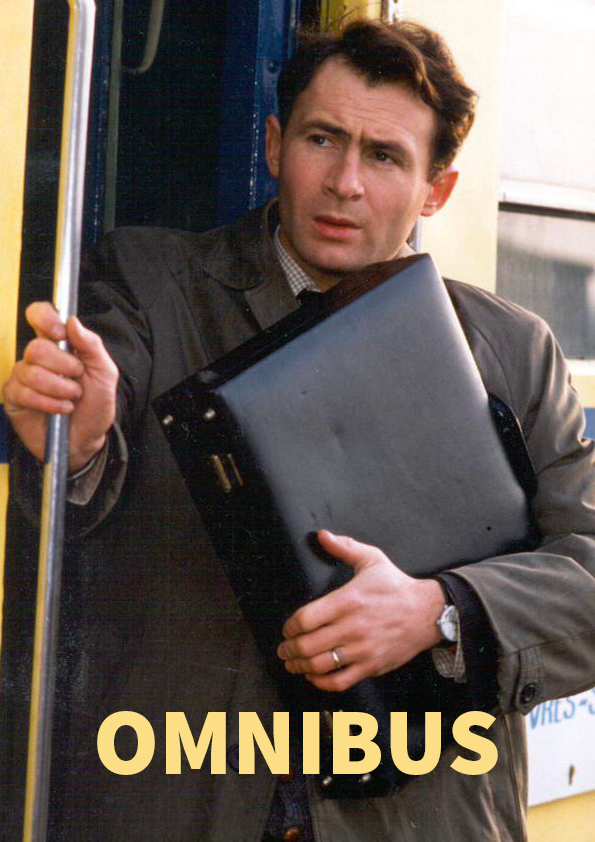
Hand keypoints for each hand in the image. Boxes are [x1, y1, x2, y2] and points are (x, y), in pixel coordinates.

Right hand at [2, 302, 118, 470]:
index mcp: (59, 345)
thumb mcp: (105, 374)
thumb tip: (73, 321)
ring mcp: (23, 377)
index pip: (39, 315)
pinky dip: (47, 403)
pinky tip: (60, 409)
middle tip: (77, 379)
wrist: (88, 439)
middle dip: (63, 366)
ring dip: (58, 388)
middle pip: (36, 347)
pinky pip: (23, 393)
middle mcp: (38, 358)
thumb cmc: (95, 405)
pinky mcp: (14, 398)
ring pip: (30, 372)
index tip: (60, 334)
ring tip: (71, 399)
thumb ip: (92, 346)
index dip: (45, 318)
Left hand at [277, 530, 444, 690]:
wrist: (428, 612)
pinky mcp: (372, 666)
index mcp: (348, 600)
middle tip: (283, 649)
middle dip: (289, 649)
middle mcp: (353, 627)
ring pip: (319, 665)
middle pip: (307, 645)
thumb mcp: (372, 559)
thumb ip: (345, 547)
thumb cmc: (396, 586)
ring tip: (293, 663)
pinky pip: (339, 682)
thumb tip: (322, 535)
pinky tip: (314, 676)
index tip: (287, 628)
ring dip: (299, 666)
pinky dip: (321, 682)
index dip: (290, 626)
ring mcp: (362, 649)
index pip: (306, 618)